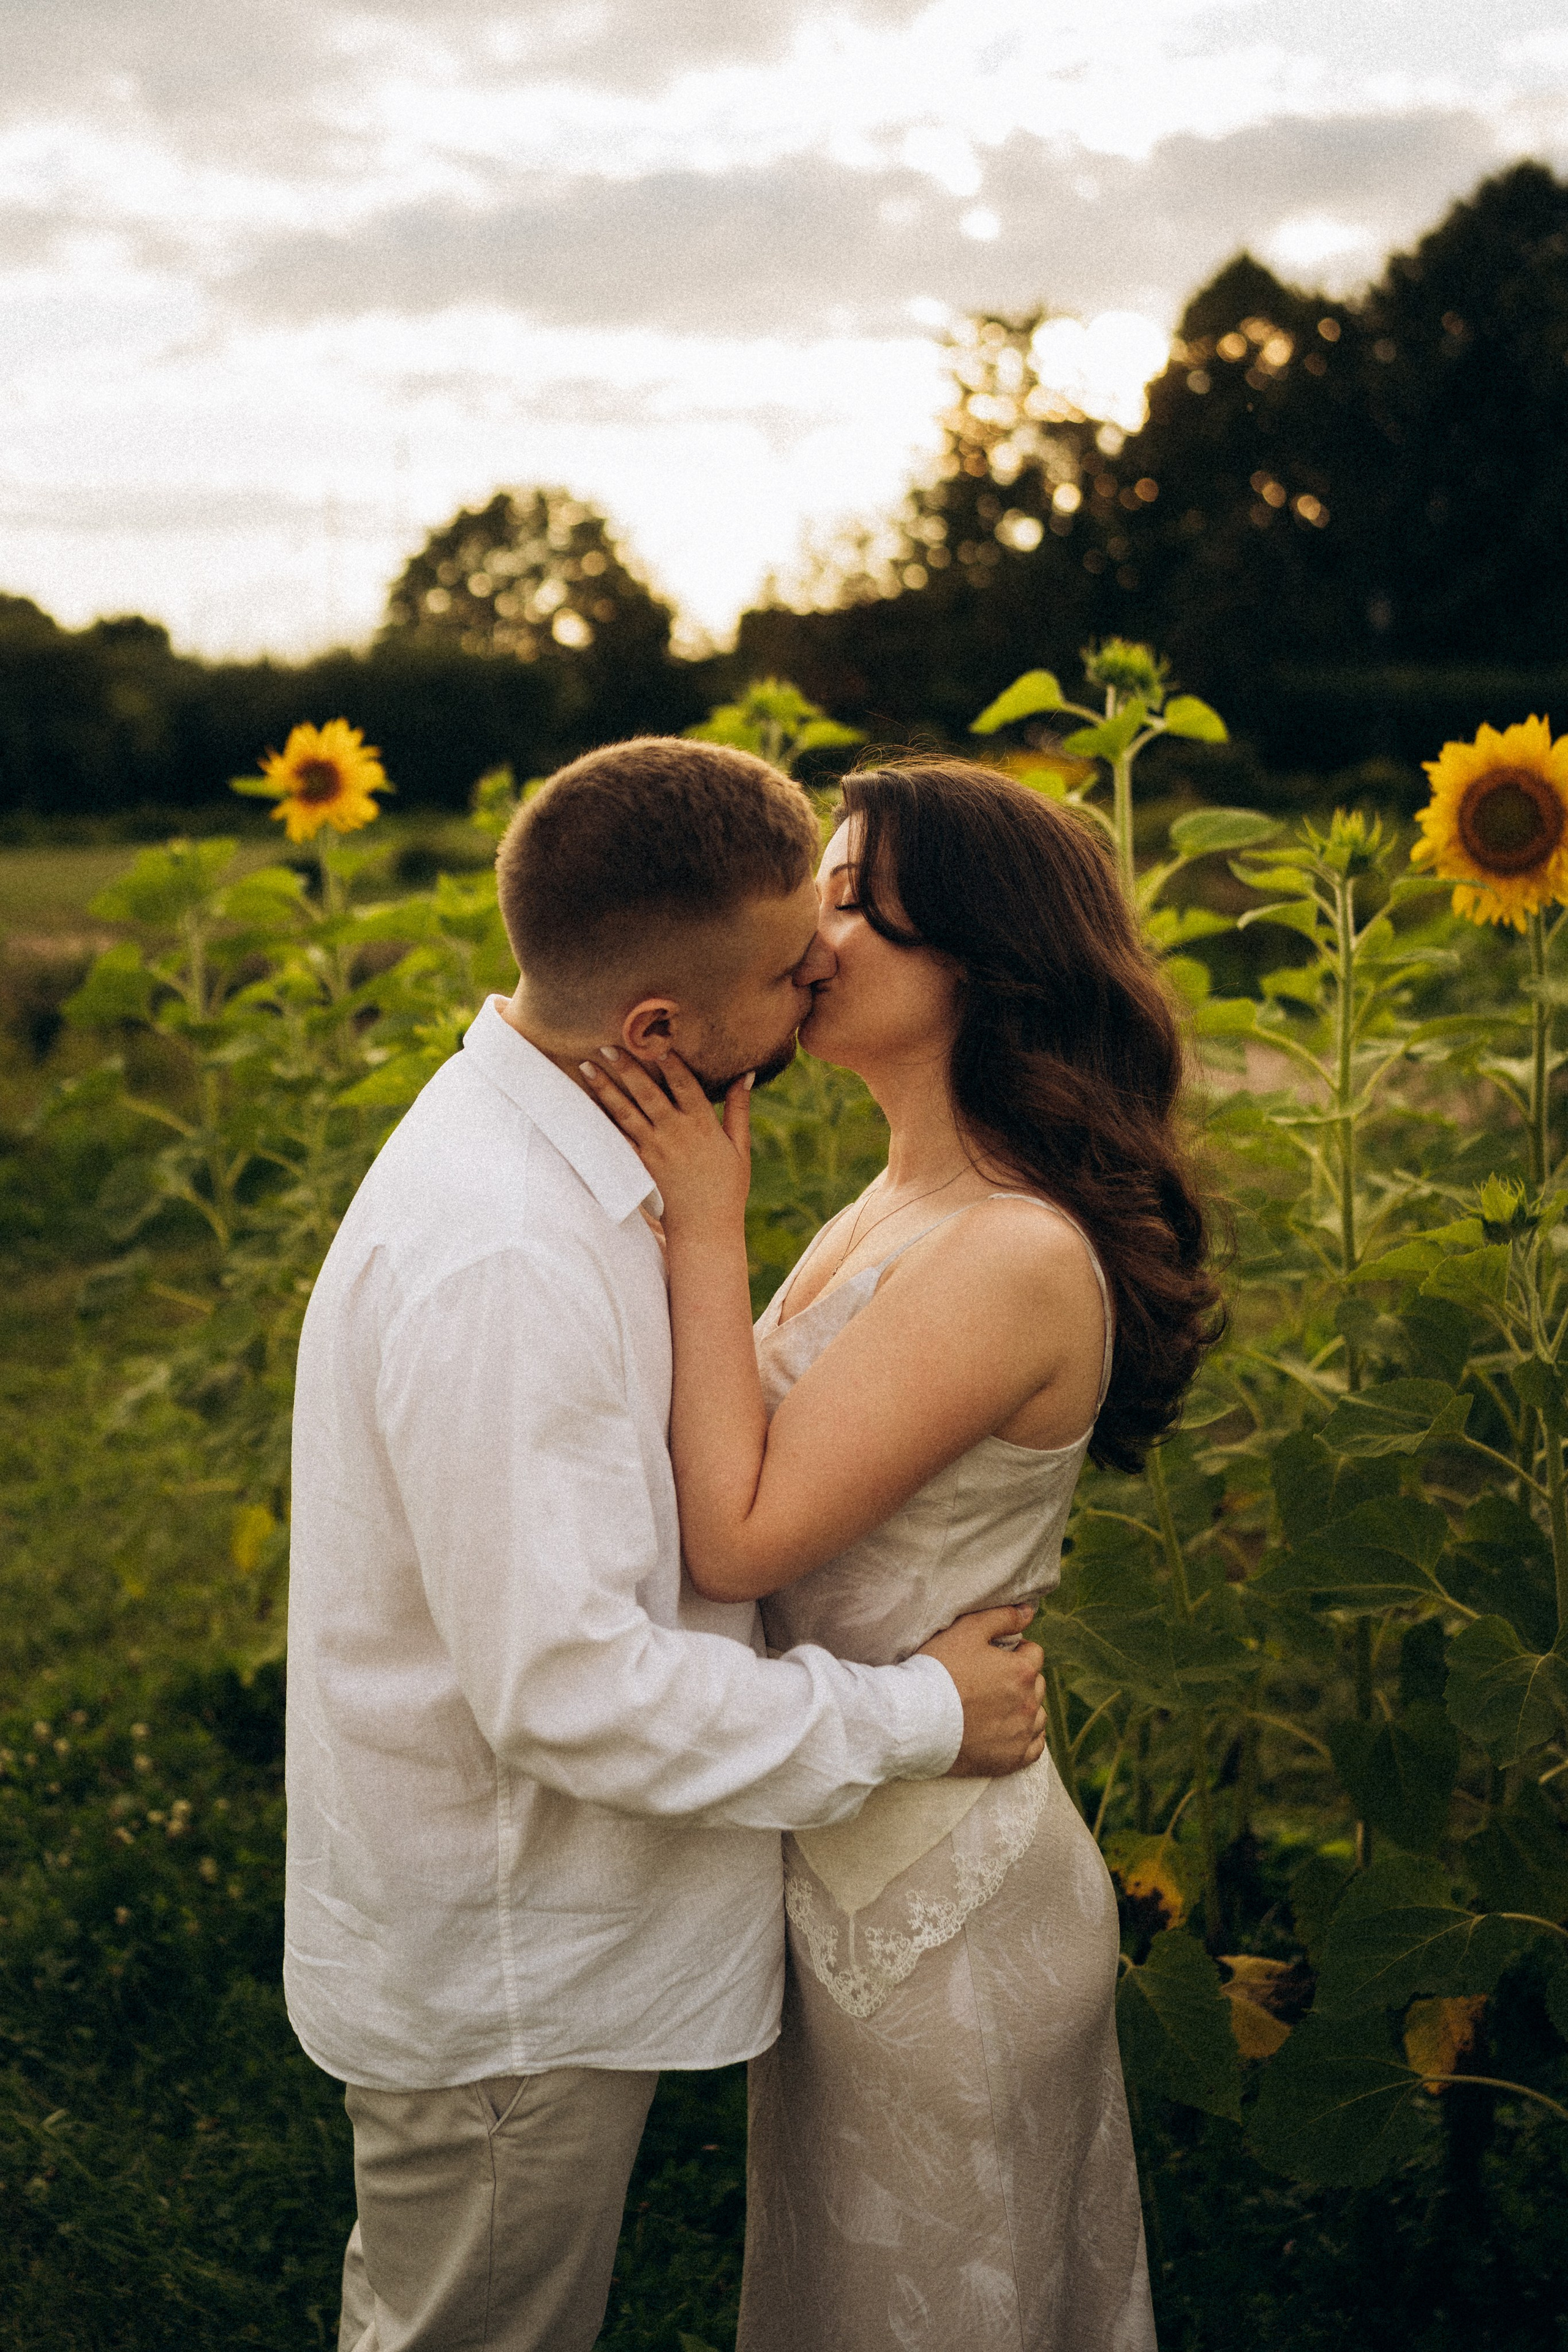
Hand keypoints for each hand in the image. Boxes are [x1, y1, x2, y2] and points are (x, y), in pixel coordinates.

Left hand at [580, 1047, 751, 1232]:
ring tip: (586, 1067)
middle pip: (647, 1092)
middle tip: (606, 1045)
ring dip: (604, 1088)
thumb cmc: (728, 1187)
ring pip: (625, 1112)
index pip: (684, 1083)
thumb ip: (739, 1109)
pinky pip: (617, 1139)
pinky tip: (586, 1105)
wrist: (705, 1227)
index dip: (670, 1061)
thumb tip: (745, 1075)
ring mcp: (655, 1149)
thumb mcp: (740, 1147)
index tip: (656, 1040)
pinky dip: (601, 1121)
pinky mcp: (641, 1165)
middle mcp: (675, 1132)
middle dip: (626, 1067)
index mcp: (702, 1124)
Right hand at [919, 1605, 1047, 1777]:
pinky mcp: (1012, 1760)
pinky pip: (1035, 1747)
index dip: (1014, 1651)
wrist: (915, 1720)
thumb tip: (1028, 1612)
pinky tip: (1006, 1731)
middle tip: (988, 1681)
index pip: (1033, 1653)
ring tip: (994, 1707)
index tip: (991, 1658)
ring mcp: (1022, 1734)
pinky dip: (1026, 1738)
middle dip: (1020, 1679)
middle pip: (1036, 1684)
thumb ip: (1002, 1617)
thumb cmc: (939, 1671)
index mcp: (1022, 1671)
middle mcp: (1028, 1703)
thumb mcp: (966, 1631)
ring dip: (1024, 1707)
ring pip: (1037, 1715)